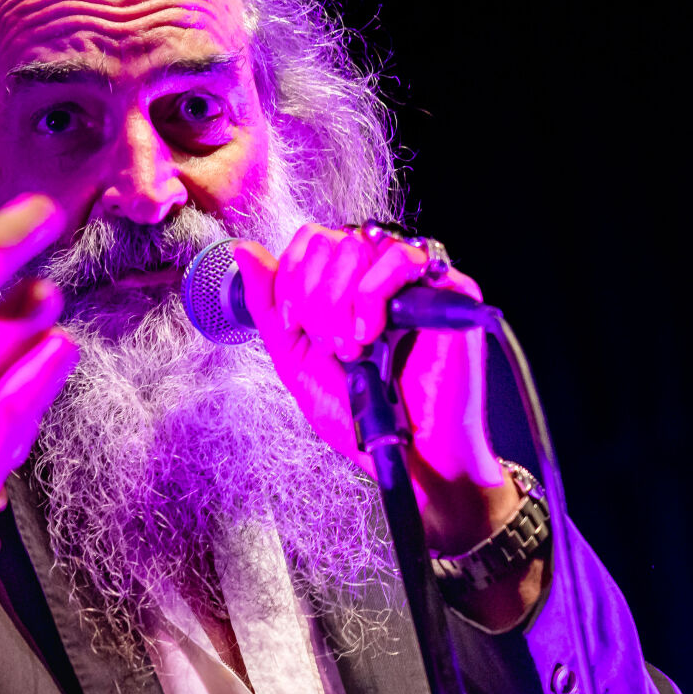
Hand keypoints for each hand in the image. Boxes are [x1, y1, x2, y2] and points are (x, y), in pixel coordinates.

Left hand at [233, 225, 515, 554]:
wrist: (407, 454)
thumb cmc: (359, 416)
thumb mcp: (295, 360)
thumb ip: (268, 305)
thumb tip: (243, 250)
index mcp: (346, 285)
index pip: (312, 239)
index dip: (293, 278)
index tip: (296, 326)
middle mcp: (379, 275)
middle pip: (330, 240)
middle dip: (315, 298)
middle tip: (332, 347)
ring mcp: (414, 280)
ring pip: (358, 244)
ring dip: (340, 301)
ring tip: (354, 348)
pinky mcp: (449, 288)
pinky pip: (403, 257)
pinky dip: (372, 295)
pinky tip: (373, 334)